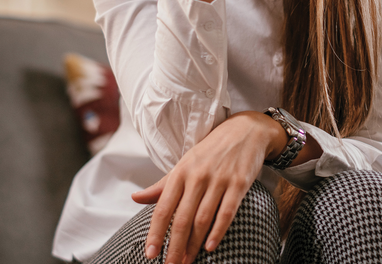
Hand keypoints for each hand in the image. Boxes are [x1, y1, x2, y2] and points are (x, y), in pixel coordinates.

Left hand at [131, 111, 284, 263]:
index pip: (163, 208)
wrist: (246, 130)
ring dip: (194, 244)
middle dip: (175, 246)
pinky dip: (218, 231)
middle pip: (182, 218)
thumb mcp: (184, 164)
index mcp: (180, 172)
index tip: (150, 254)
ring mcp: (219, 179)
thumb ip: (161, 185)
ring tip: (188, 261)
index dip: (155, 233)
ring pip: (203, 219)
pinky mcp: (239, 183)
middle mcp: (198, 176)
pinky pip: (227, 212)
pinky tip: (210, 247)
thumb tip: (135, 198)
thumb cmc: (211, 150)